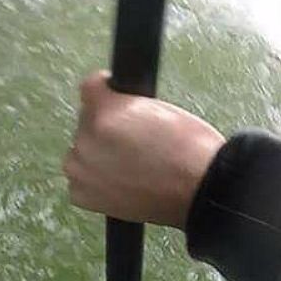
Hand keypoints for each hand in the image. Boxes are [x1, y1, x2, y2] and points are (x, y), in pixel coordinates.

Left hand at [63, 70, 224, 228]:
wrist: (199, 190)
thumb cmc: (190, 150)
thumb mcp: (162, 107)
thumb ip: (127, 105)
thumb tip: (115, 109)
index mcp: (106, 110)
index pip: (91, 86)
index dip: (111, 93)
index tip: (121, 102)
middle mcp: (86, 138)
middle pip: (88, 122)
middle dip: (107, 128)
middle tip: (137, 143)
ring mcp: (81, 168)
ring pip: (84, 151)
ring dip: (100, 155)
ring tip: (133, 166)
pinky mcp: (81, 194)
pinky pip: (82, 179)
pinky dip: (98, 180)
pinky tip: (124, 182)